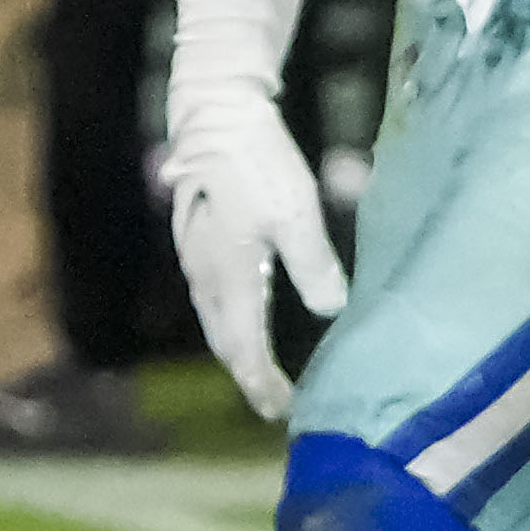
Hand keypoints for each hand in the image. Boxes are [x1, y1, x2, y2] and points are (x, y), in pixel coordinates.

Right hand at [164, 93, 345, 422]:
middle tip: (276, 406)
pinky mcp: (200, 241)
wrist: (217, 119)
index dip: (261, 381)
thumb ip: (312, 264)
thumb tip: (331, 311)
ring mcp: (198, 259)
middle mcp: (206, 276)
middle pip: (226, 341)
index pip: (244, 346)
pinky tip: (246, 321)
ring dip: (239, 352)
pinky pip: (215, 298)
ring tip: (262, 375)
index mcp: (230, 276)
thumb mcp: (296, 214)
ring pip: (217, 321)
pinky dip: (232, 324)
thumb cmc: (260, 165)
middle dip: (250, 376)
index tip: (282, 411)